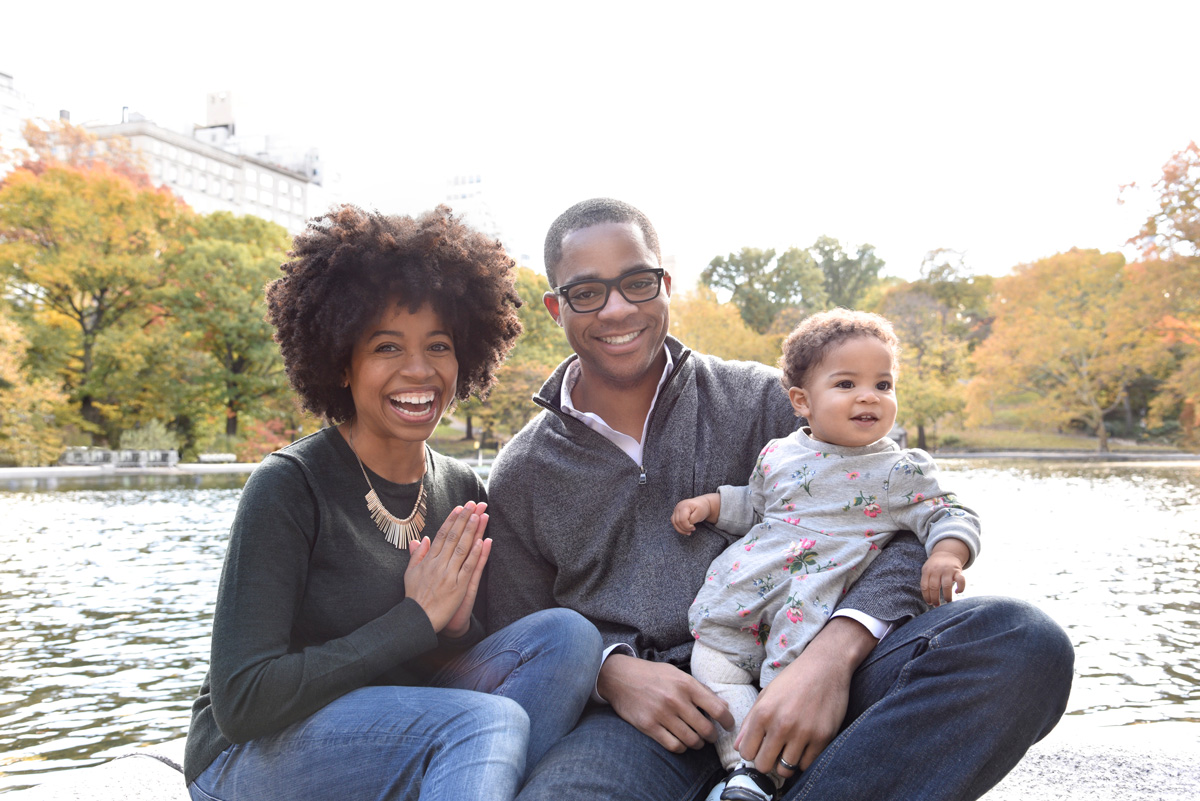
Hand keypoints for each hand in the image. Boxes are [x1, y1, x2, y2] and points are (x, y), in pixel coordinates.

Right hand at [404, 501, 488, 632]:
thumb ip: (417, 555)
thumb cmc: (414, 597)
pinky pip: (468, 567)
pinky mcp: (458, 586)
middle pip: (454, 537)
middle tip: (474, 504)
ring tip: (480, 515)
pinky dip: (475, 554)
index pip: (442, 535)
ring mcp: (449, 574)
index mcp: (429, 560)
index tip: (460, 507)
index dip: (452, 520)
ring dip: (472, 530)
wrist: (417, 619)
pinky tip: (482, 541)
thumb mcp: (410, 573)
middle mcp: (439, 564)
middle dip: (465, 519)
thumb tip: (421, 539)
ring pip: (462, 548)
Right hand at [598, 653, 733, 752]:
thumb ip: (701, 690)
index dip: (728, 721)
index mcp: (686, 684)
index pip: (718, 709)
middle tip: (710, 736)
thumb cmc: (652, 675)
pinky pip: (673, 745)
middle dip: (712, 736)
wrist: (619, 677)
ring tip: (697, 740)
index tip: (728, 726)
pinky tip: (681, 742)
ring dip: (697, 744)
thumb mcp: (678, 675)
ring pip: (691, 740)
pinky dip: (681, 747)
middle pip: (706, 729)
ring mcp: (662, 714)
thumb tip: (724, 706)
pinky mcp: (649, 726)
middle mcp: (676, 699)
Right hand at [672, 493, 718, 534]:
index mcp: (685, 505)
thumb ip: (692, 520)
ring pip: (674, 523)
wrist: (702, 503)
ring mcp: (676, 509)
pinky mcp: (675, 513)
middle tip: (693, 529)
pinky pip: (674, 522)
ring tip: (688, 532)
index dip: (687, 526)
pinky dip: (679, 527)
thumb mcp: (699, 514)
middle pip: (677, 522)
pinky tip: (685, 530)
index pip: (682, 520)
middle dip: (685, 529)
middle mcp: (678, 507)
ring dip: (681, 530)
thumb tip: (687, 524)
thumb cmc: (702, 508)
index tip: (694, 528)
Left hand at [735, 617, 874, 777]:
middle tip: (773, 753)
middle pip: (764, 765)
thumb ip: (750, 722)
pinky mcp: (823, 737)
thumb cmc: (793, 680)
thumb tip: (738, 747)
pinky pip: (807, 765)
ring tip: (789, 749)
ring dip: (785, 762)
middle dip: (766, 762)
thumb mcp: (766, 695)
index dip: (751, 753)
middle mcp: (781, 725)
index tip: (759, 748)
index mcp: (763, 713)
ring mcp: (803, 733)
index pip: (746, 753)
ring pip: (786, 769)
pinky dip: (804, 760)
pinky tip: (803, 747)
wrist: (826, 666)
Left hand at [921, 546, 966, 605]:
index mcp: (927, 571)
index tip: (929, 603)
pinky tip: (957, 592)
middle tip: (937, 605)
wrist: (947, 553)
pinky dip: (960, 588)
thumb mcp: (927, 570)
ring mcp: (948, 570)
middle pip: (934, 587)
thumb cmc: (935, 566)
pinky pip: (961, 580)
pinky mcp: (958, 570)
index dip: (927, 596)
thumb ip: (926, 581)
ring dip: (947, 596)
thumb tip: (929, 600)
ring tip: (947, 602)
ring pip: (946, 586)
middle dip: (935, 599)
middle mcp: (937, 570)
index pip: (925, 586)